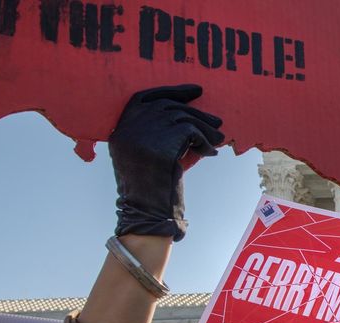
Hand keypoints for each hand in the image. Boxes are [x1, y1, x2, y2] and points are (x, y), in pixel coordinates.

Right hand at [109, 84, 224, 240]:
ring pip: (182, 117)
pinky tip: (211, 152)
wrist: (148, 214)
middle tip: (217, 120)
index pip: (144, 97)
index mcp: (121, 129)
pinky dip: (205, 141)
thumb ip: (159, 133)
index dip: (171, 91)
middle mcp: (128, 129)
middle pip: (168, 106)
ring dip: (205, 128)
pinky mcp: (159, 147)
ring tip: (219, 139)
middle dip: (196, 111)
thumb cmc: (154, 188)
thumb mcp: (149, 155)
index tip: (195, 91)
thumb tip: (191, 114)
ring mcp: (142, 136)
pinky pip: (190, 132)